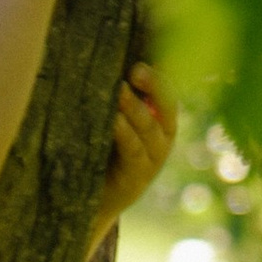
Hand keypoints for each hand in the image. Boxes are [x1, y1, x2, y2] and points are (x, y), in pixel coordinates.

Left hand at [93, 62, 177, 237]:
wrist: (93, 204)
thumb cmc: (101, 153)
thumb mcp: (113, 124)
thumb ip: (120, 98)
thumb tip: (108, 58)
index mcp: (162, 121)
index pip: (168, 90)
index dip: (160, 73)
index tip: (144, 57)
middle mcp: (163, 138)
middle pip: (167, 105)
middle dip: (153, 85)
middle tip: (135, 68)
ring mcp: (152, 160)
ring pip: (148, 127)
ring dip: (134, 107)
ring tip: (119, 88)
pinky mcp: (136, 178)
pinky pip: (133, 150)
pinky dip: (124, 132)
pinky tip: (113, 119)